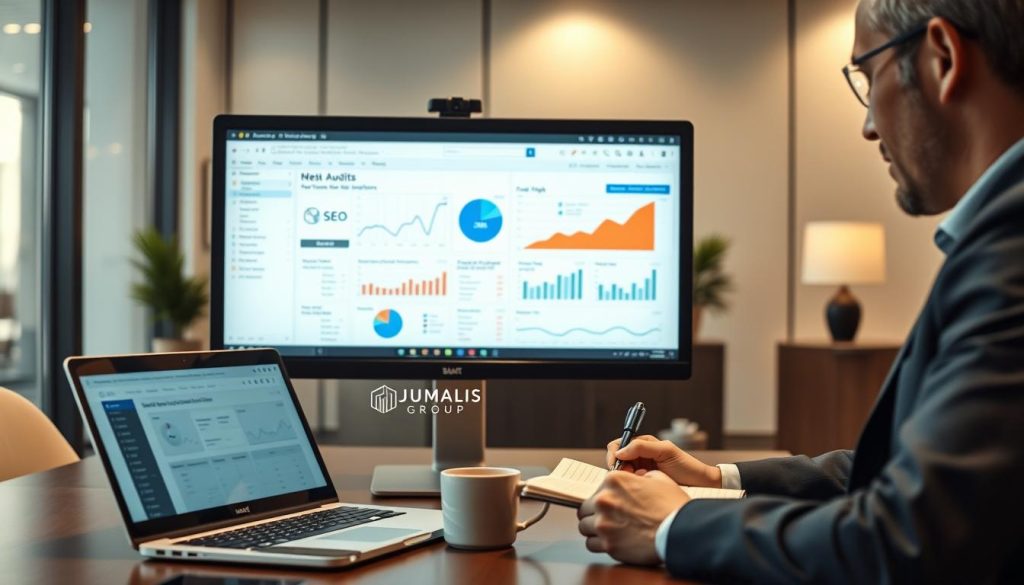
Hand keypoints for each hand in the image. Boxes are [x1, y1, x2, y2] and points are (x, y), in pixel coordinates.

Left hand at [577, 470, 689, 565]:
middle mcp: (604, 500)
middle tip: (607, 518)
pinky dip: (598, 544)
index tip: (609, 505)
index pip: (596, 489)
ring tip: (608, 531)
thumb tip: (636, 478)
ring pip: (584, 526)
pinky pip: (590, 544)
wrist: (680, 531)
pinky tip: (610, 542)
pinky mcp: (608, 544)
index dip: (604, 497)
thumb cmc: (672, 506)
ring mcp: (604, 523)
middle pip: (585, 508)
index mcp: (614, 481)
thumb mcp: (659, 478)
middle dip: (595, 513)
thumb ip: (640, 476)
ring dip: (594, 529)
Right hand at [607, 435, 721, 486]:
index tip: (616, 466)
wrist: (700, 485)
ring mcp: (640, 471)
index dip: (614, 454)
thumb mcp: (666, 451)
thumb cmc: (686, 466)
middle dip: (619, 468)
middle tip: (630, 476)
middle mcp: (639, 456)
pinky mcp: (643, 485)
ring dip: (626, 478)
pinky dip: (633, 486)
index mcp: (643, 444)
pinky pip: (630, 485)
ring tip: (640, 481)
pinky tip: (643, 488)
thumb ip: (642, 446)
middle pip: (616, 459)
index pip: (618, 445)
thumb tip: (620, 452)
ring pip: (621, 474)